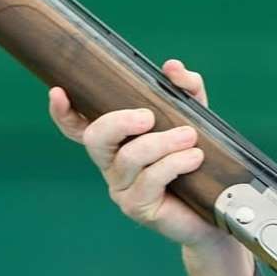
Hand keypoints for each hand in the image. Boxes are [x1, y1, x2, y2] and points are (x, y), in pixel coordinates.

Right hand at [48, 58, 253, 275]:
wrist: (218, 207)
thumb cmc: (198, 160)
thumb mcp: (196, 117)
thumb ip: (186, 90)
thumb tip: (171, 68)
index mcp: (117, 142)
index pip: (79, 127)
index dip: (63, 112)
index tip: (59, 91)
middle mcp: (112, 164)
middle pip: (96, 138)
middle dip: (119, 121)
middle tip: (149, 116)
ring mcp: (122, 188)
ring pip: (129, 158)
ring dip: (161, 142)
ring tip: (190, 137)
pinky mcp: (138, 207)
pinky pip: (150, 179)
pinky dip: (174, 163)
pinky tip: (194, 158)